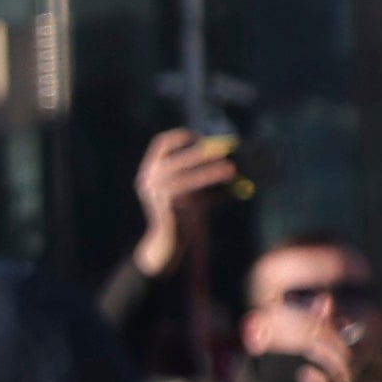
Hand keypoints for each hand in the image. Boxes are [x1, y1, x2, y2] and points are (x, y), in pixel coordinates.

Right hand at [129, 126, 237, 278]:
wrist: (168, 244)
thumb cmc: (182, 213)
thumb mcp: (190, 188)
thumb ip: (202, 171)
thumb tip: (228, 154)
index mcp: (150, 171)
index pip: (163, 143)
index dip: (185, 137)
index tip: (204, 138)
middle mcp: (148, 180)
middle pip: (178, 159)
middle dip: (203, 154)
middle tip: (224, 151)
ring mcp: (156, 196)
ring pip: (188, 179)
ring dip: (211, 173)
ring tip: (232, 170)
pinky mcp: (168, 211)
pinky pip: (193, 198)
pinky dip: (213, 195)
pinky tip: (227, 194)